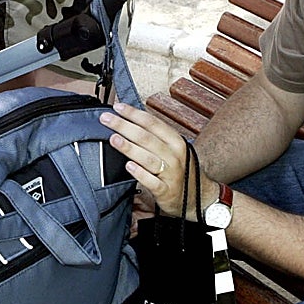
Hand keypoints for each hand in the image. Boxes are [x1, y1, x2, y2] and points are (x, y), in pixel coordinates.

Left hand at [99, 101, 198, 218]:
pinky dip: (140, 173)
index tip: (118, 107)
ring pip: (148, 158)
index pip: (152, 123)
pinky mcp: (166, 191)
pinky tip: (129, 166)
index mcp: (175, 141)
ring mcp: (171, 174)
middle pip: (146, 138)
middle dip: (124, 126)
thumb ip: (153, 135)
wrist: (197, 196)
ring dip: (129, 147)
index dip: (134, 114)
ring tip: (114, 139)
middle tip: (106, 119)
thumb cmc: (178, 168)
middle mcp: (174, 155)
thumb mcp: (171, 148)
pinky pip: (152, 182)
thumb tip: (128, 119)